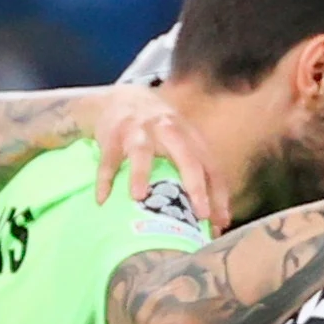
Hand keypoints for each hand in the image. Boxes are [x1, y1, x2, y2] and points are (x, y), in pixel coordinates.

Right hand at [82, 85, 229, 233]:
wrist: (124, 99)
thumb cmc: (159, 133)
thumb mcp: (182, 145)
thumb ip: (198, 178)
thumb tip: (216, 224)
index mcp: (190, 137)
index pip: (210, 166)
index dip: (219, 195)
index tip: (220, 222)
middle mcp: (169, 131)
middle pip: (186, 158)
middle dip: (196, 186)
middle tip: (199, 215)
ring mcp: (140, 131)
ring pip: (141, 152)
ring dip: (139, 174)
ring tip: (138, 198)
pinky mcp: (113, 135)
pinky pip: (108, 159)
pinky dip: (105, 178)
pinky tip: (102, 199)